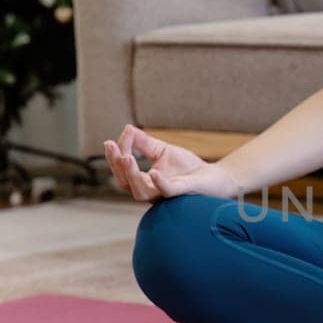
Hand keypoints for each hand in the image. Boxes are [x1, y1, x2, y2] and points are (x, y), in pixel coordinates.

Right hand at [103, 124, 241, 202]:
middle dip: (117, 166)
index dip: (114, 158)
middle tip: (113, 148)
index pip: (122, 172)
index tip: (110, 142)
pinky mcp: (181, 192)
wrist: (213, 177)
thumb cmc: (187, 167)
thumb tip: (127, 128)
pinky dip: (159, 183)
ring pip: (140, 192)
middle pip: (126, 183)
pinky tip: (154, 172)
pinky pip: (167, 192)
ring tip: (127, 157)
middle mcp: (151, 191)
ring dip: (132, 175)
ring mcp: (165, 194)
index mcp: (144, 181)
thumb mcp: (162, 150)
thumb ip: (144, 142)